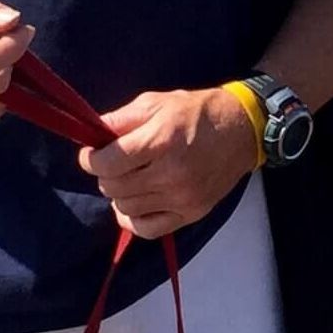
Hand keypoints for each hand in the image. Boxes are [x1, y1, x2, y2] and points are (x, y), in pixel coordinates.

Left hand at [81, 87, 258, 239]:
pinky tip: (135, 203)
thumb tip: (92, 134)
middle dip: (105, 174)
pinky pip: (147, 229)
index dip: (90, 159)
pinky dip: (132, 219)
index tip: (91, 153)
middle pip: (113, 187)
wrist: (243, 130)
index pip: (108, 163)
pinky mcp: (191, 213)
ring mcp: (182, 197)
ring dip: (119, 194)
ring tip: (128, 178)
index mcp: (161, 140)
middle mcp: (171, 173)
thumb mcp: (157, 102)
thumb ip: (121, 119)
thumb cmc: (197, 111)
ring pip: (125, 208)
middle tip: (113, 163)